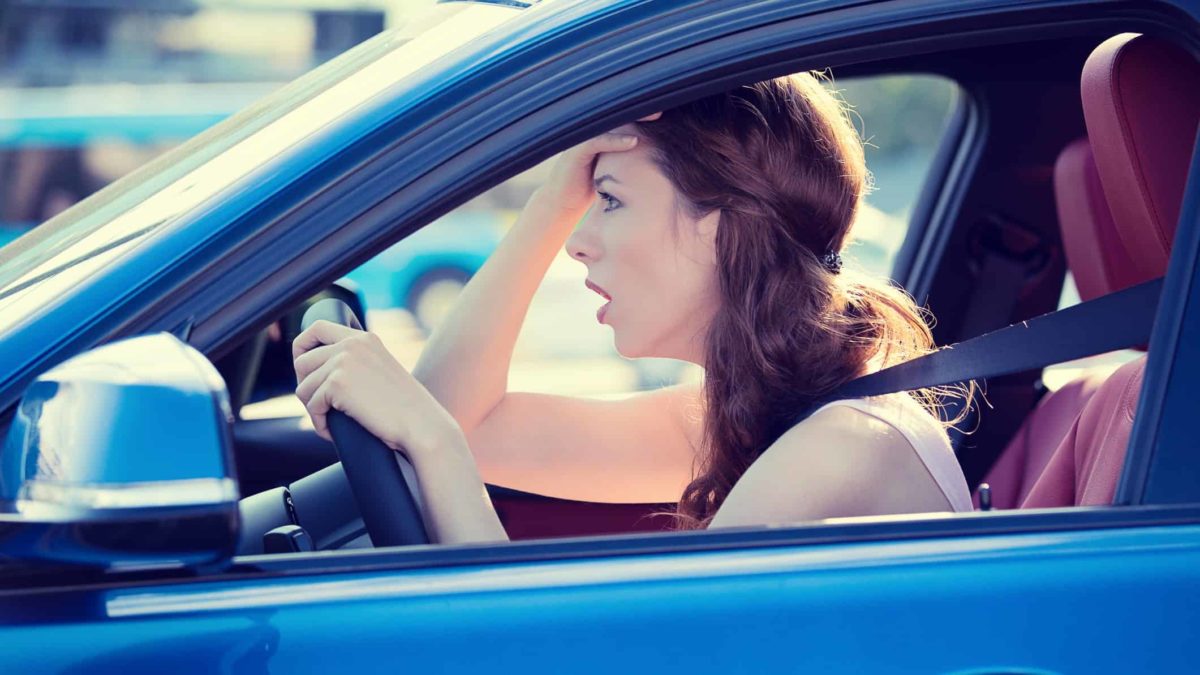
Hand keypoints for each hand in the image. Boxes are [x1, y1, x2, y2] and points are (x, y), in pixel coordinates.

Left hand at [293, 320, 461, 457]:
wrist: (421, 425)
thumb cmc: (405, 408)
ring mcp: (343, 362)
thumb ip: (356, 363)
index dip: (301, 347)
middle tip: (320, 406)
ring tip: (329, 422)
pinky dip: (318, 423)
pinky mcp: (337, 384)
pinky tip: (332, 432)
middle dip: (306, 387)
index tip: (305, 370)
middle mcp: (352, 344)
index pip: (317, 327)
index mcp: (364, 338)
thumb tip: (319, 374)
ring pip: (304, 387)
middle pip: (302, 361)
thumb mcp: (380, 372)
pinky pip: (312, 406)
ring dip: (313, 409)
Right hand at [534, 111, 662, 220]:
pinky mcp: (575, 153)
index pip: (623, 115)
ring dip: (633, 118)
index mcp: (598, 132)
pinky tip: (633, 142)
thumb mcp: (611, 168)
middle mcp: (588, 132)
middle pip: (617, 113)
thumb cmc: (589, 187)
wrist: (562, 204)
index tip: (666, 108)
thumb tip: (654, 152)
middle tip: (665, 104)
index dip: (644, 110)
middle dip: (641, 107)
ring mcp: (580, 140)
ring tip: (655, 117)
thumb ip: (625, 155)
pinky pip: (597, 142)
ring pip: (608, 122)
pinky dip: (615, 141)